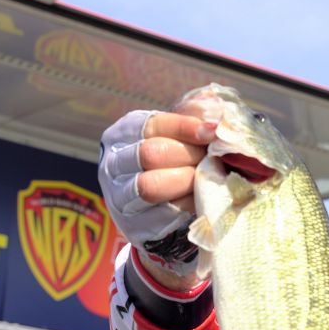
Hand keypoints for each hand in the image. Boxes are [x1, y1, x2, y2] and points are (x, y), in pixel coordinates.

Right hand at [97, 105, 218, 269]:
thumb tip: (215, 103)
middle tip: (209, 159)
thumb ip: (195, 116)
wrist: (164, 215)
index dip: (186, 126)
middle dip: (188, 155)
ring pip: (150, 186)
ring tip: (205, 178)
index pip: (152, 125)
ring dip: (186, 181)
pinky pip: (164, 215)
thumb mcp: (180, 135)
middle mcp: (113, 165)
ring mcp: (119, 198)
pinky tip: (201, 199)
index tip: (213, 131)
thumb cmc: (175, 164)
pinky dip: (188, 205)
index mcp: (122, 134)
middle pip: (150, 153)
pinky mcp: (133, 227)